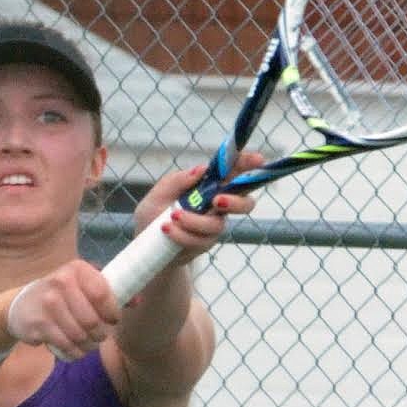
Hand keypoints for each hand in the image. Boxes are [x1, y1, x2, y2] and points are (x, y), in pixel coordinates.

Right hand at [7, 260, 119, 359]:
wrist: (22, 305)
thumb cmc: (62, 294)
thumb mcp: (83, 285)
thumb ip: (111, 291)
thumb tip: (137, 301)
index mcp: (77, 269)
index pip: (102, 293)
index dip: (112, 311)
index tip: (113, 319)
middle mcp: (61, 282)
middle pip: (92, 320)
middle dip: (101, 334)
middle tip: (100, 335)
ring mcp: (48, 304)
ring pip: (80, 336)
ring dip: (89, 345)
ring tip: (89, 343)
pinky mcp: (39, 324)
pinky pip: (67, 346)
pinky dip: (75, 353)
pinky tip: (75, 349)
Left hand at [133, 153, 264, 263]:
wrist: (146, 246)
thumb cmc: (153, 214)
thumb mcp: (159, 193)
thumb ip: (178, 181)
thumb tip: (201, 169)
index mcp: (209, 185)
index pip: (234, 171)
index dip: (249, 164)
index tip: (259, 160)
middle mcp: (217, 205)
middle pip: (245, 203)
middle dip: (235, 202)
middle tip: (217, 200)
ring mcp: (213, 226)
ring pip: (217, 225)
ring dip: (194, 221)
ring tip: (172, 217)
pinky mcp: (205, 244)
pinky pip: (200, 241)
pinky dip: (182, 234)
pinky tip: (166, 230)